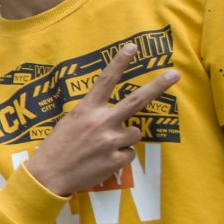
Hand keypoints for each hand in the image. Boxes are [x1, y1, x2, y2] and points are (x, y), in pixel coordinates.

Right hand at [23, 44, 179, 196]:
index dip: (119, 63)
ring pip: (135, 132)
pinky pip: (129, 153)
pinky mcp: (116, 160)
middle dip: (157, 87)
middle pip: (136, 101)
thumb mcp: (69, 122)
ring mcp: (111, 141)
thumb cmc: (56, 147)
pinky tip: (103, 160)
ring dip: (125, 137)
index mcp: (86, 110)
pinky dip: (120, 156)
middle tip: (174, 75)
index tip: (133, 47)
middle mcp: (101, 122)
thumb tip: (111, 113)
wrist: (49, 176)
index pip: (106, 81)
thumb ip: (91, 114)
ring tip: (104, 147)